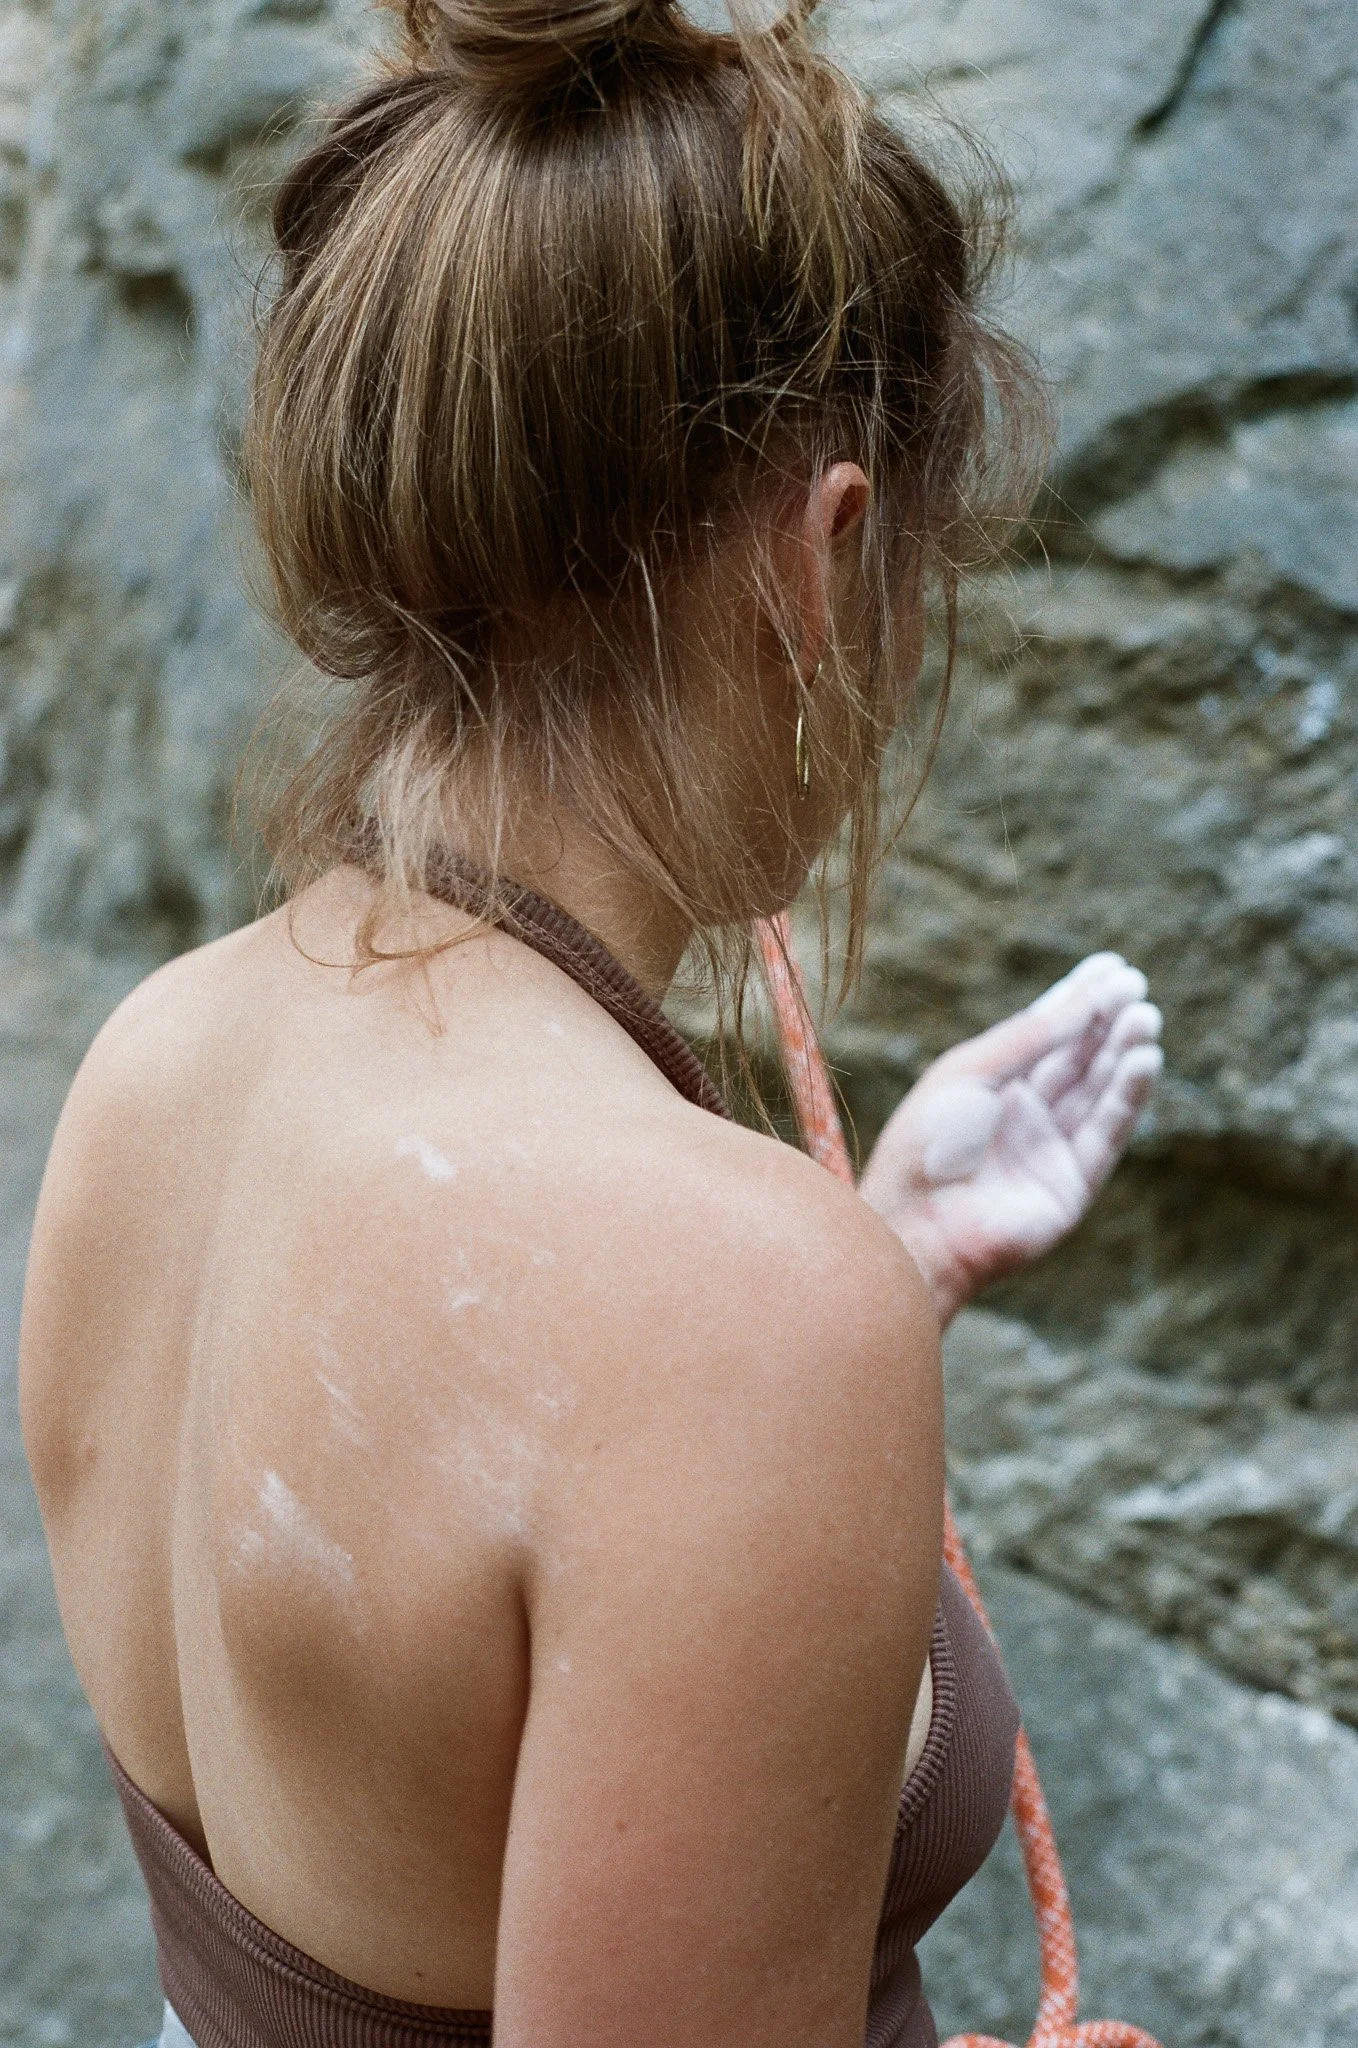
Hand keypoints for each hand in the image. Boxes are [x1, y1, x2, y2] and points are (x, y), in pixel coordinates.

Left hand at [858, 954, 1162, 1326]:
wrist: (916, 1225)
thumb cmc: (927, 1143)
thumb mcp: (971, 1073)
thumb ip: (1029, 1037)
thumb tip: (1086, 999)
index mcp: (989, 1085)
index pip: (1045, 1034)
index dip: (1079, 1000)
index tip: (1114, 967)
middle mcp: (1023, 1115)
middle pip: (1077, 1059)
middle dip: (1109, 1023)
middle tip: (1138, 988)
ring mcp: (1049, 1150)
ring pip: (1098, 1092)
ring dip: (1125, 1055)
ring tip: (1147, 1018)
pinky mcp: (1072, 1185)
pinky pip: (1106, 1133)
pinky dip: (1127, 1097)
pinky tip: (1143, 1062)